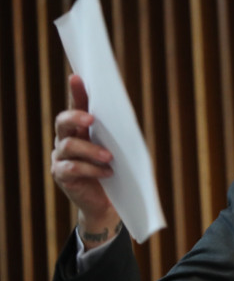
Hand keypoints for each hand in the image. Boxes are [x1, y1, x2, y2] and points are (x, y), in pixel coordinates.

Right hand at [51, 74, 121, 248]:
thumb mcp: (121, 149)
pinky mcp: (61, 176)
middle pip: (63, 122)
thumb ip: (117, 132)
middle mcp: (65, 140)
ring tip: (110, 158)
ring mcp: (60, 158)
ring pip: (69, 146)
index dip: (75, 92)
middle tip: (92, 119)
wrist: (111, 203)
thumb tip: (125, 114)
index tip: (77, 77)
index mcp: (80, 129)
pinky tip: (108, 173)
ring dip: (91, 150)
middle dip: (76, 117)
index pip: (76, 105)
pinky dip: (91, 169)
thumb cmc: (118, 170)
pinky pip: (72, 169)